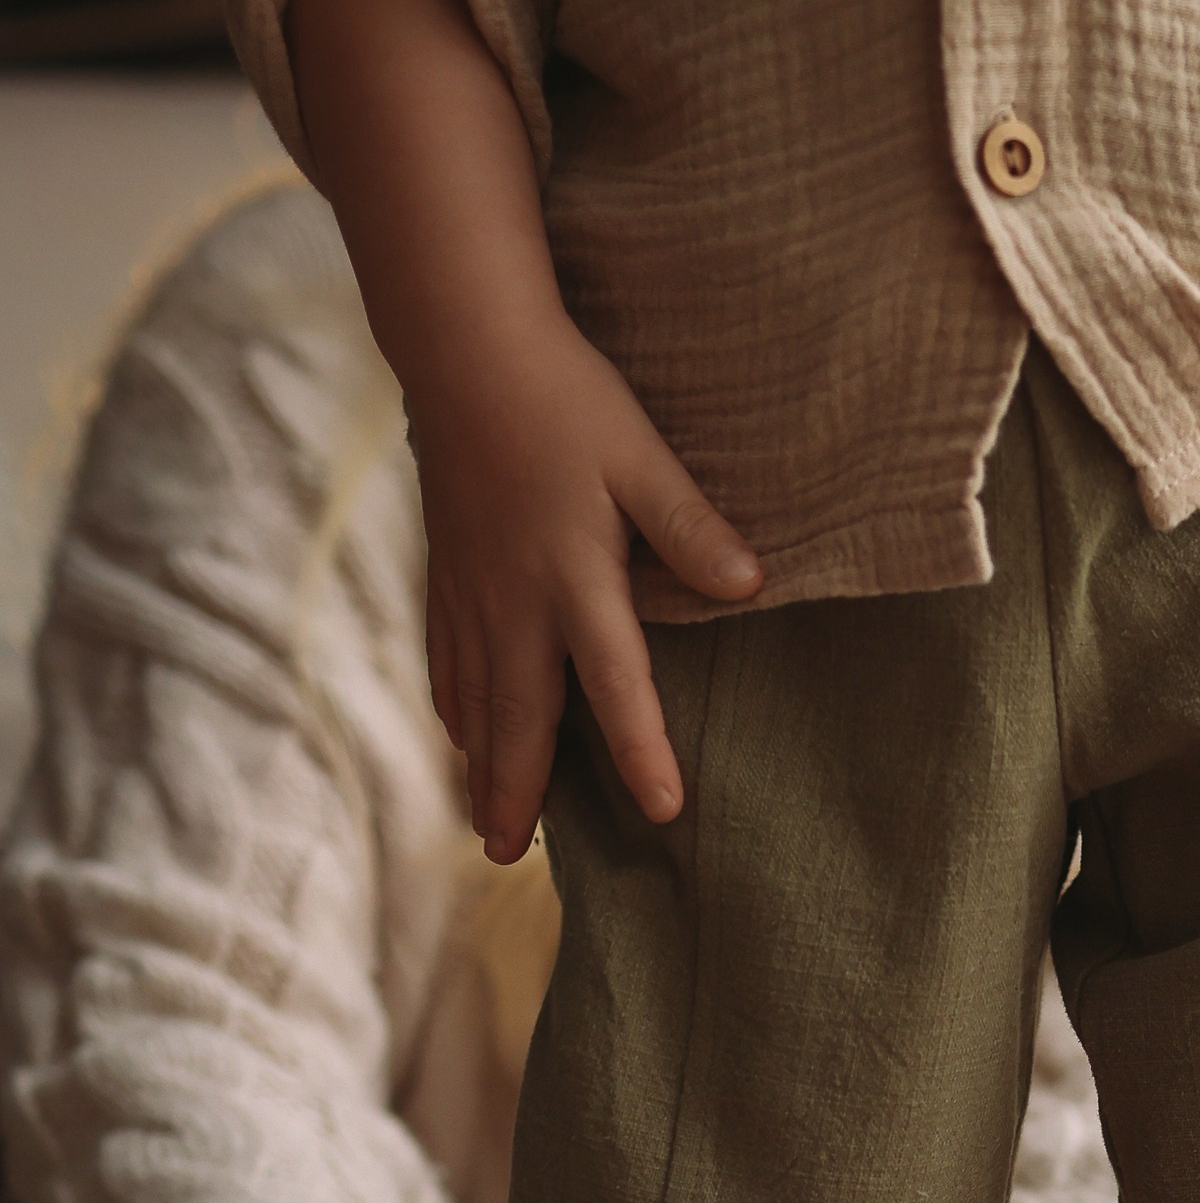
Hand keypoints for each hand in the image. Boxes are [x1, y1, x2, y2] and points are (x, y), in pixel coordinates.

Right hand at [285, 0, 763, 867]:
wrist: (464, 344)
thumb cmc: (564, 397)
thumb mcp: (642, 455)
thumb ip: (692, 527)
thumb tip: (751, 589)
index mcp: (574, 577)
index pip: (616, 682)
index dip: (640, 749)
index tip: (661, 810)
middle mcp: (515, 598)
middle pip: (518, 715)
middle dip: (517, 790)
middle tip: (512, 857)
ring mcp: (471, 588)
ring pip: (474, 694)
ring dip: (482, 761)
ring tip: (489, 823)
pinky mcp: (446, 566)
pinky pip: (447, 655)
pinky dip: (456, 703)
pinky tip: (462, 731)